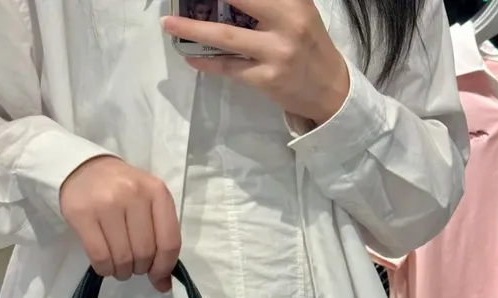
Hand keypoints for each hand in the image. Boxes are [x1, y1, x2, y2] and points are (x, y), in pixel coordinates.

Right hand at [60, 157, 180, 291]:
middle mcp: (134, 194)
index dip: (165, 267)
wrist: (83, 168)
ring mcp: (106, 203)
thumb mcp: (148, 206)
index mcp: (157, 192)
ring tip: (119, 266)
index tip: (157, 276)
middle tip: (133, 266)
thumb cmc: (122, 191)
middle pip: (145, 252)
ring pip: (123, 257)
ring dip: (122, 271)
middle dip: (140, 269)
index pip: (169, 241)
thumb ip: (161, 241)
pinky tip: (105, 266)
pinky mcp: (82, 214)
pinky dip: (105, 269)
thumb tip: (164, 285)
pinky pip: (100, 257)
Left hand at [162, 0, 349, 125]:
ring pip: (226, 37)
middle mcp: (288, 23)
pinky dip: (207, 62)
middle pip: (239, 0)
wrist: (330, 89)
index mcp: (294, 1)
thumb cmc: (308, 45)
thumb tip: (234, 2)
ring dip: (193, 30)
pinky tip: (191, 56)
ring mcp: (276, 53)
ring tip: (168, 24)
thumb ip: (270, 2)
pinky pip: (229, 68)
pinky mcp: (267, 79)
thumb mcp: (298, 11)